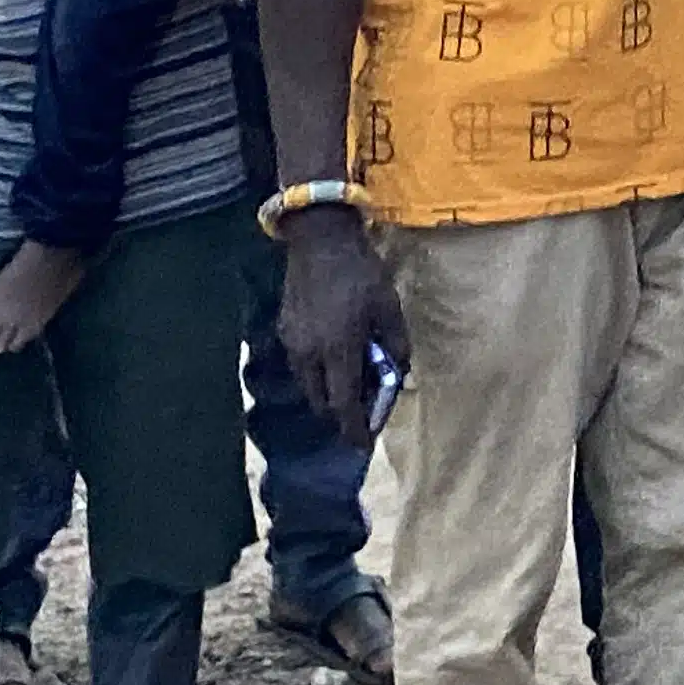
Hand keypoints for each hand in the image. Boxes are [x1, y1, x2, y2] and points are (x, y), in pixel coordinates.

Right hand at [277, 212, 410, 450]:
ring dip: (327, 394)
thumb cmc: (361, 273)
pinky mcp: (284, 332)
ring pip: (308, 387)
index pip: (343, 405)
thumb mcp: (389, 306)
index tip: (362, 443)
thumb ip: (396, 345)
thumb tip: (400, 374)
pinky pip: (300, 366)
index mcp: (338, 350)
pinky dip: (316, 374)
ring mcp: (292, 344)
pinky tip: (333, 359)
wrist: (319, 241)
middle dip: (340, 414)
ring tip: (349, 384)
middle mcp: (309, 355)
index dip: (353, 428)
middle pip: (322, 403)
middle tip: (361, 412)